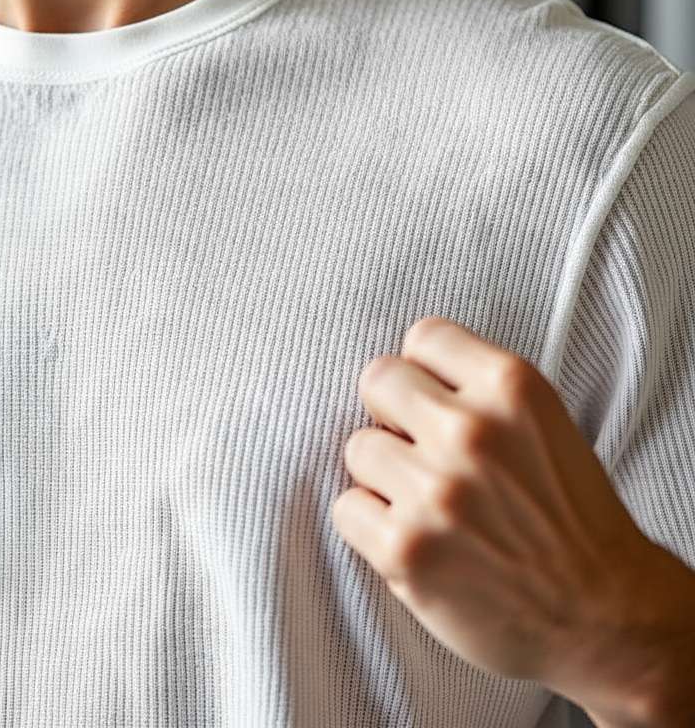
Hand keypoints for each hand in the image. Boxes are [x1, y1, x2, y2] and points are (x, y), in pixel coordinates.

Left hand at [330, 316, 687, 723]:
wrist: (607, 617)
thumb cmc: (568, 514)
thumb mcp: (542, 421)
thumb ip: (476, 387)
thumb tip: (403, 372)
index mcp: (511, 388)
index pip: (424, 336)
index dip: (426, 372)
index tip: (438, 402)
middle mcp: (471, 431)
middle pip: (378, 379)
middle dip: (393, 412)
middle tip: (420, 449)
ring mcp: (435, 491)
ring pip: (359, 447)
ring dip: (383, 475)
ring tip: (425, 503)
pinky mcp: (405, 550)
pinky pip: (346, 508)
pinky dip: (370, 526)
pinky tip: (411, 539)